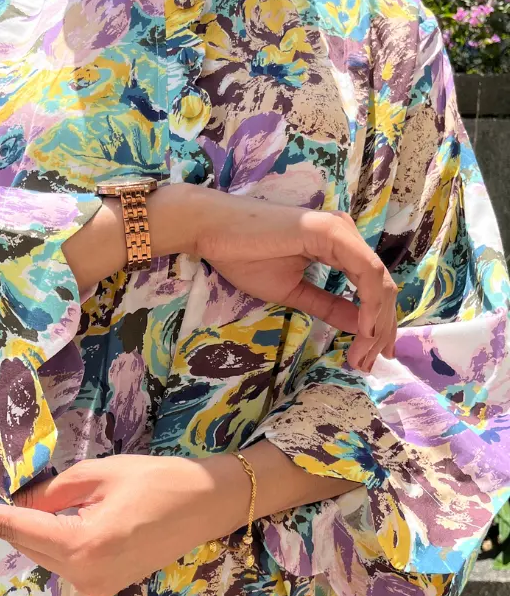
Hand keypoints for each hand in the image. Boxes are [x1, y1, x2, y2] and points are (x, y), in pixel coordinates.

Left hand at [0, 455, 246, 595]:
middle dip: (6, 517)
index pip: (15, 527)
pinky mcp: (104, 587)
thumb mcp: (97, 475)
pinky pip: (63, 561)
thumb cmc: (157, 480)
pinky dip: (52, 539)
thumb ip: (49, 493)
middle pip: (26, 543)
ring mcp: (95, 586)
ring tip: (35, 498)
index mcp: (82, 544)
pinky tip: (60, 517)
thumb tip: (13, 503)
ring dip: (31, 528)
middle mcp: (84, 574)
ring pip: (42, 554)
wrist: (207, 506)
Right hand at [65, 184, 396, 373]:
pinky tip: (363, 329)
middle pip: (382, 287)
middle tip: (370, 364)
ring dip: (377, 323)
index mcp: (339, 246)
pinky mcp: (331, 233)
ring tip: (365, 354)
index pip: (371, 287)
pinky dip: (369, 303)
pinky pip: (365, 272)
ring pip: (379, 282)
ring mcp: (341, 231)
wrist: (213, 231)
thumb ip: (328, 306)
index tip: (370, 356)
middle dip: (381, 330)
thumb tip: (360, 327)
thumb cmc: (244, 256)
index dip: (378, 323)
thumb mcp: (294, 291)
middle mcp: (346, 234)